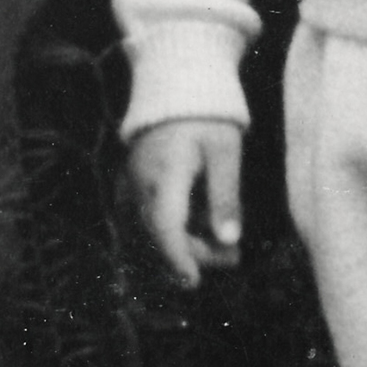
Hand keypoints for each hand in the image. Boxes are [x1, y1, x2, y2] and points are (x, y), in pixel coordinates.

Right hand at [127, 119, 244, 288]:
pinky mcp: (134, 183)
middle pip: (160, 233)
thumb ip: (226, 196)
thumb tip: (229, 241)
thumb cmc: (207, 116)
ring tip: (225, 249)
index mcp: (164, 172)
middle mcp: (141, 182)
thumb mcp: (226, 152)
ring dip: (184, 245)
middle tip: (233, 258)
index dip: (178, 257)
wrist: (177, 84)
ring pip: (152, 229)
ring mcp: (133, 183)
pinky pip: (149, 217)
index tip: (193, 282)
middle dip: (194, 253)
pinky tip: (201, 230)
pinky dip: (173, 230)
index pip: (165, 225)